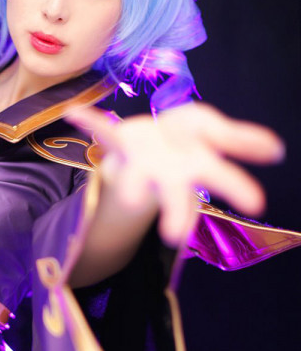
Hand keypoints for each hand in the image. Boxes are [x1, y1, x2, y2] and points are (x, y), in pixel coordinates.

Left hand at [70, 102, 284, 247]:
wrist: (146, 148)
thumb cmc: (183, 142)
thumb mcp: (212, 135)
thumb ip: (241, 140)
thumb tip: (275, 150)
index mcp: (195, 164)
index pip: (215, 174)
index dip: (234, 186)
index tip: (255, 207)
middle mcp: (168, 170)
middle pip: (174, 193)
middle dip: (175, 211)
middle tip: (173, 237)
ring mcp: (142, 160)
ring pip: (137, 177)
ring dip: (129, 186)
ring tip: (124, 200)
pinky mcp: (120, 144)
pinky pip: (103, 131)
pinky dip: (90, 122)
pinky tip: (74, 113)